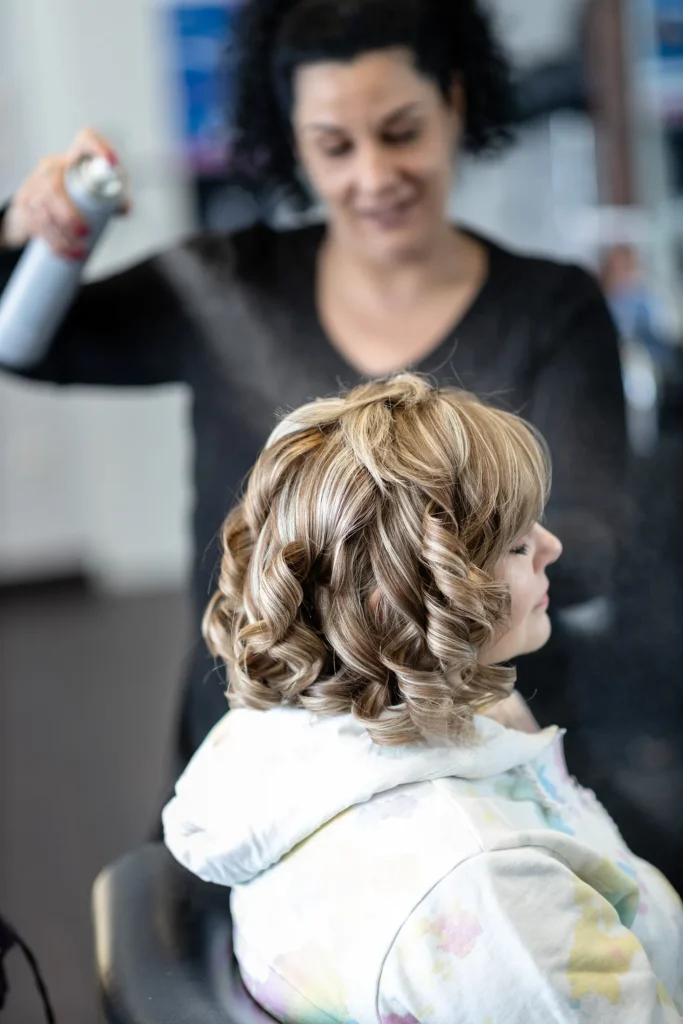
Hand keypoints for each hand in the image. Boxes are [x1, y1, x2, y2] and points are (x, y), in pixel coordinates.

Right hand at [1, 128, 130, 256]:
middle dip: (68, 213)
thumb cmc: (70, 200)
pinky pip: (35, 226)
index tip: (112, 162)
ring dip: (61, 235)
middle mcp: (50, 169)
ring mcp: (33, 187)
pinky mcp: (24, 207)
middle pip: (53, 186)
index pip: (85, 140)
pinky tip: (65, 254)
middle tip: (84, 231)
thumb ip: (112, 200)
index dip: (98, 147)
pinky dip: (53, 244)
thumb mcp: (90, 195)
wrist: (34, 211)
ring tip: (79, 251)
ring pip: (42, 210)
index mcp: (71, 161)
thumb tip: (123, 208)